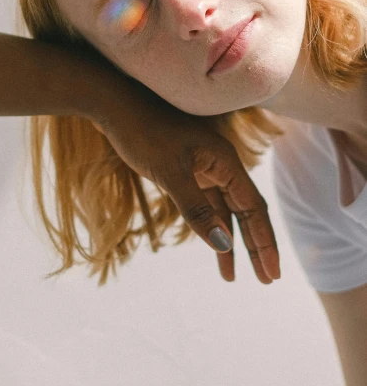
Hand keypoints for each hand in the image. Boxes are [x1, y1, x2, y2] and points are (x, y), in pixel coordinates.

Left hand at [93, 81, 279, 284]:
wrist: (114, 104)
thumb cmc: (142, 133)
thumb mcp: (169, 174)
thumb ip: (197, 210)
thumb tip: (223, 246)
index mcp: (225, 162)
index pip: (254, 208)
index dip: (265, 242)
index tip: (272, 275)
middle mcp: (220, 164)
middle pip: (246, 210)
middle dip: (255, 246)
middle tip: (265, 280)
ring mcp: (203, 166)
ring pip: (225, 209)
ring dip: (230, 241)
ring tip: (231, 277)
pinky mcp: (185, 169)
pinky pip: (206, 202)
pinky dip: (209, 225)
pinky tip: (211, 244)